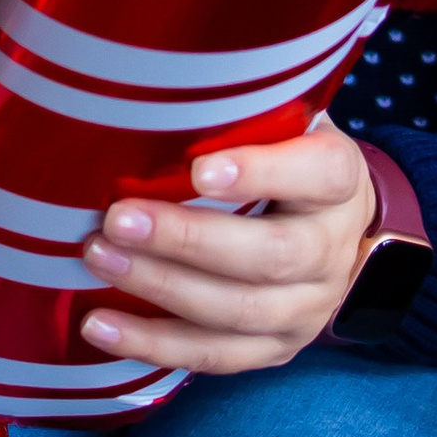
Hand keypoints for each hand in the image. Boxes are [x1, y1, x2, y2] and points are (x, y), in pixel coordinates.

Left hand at [77, 125, 379, 376]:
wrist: (335, 232)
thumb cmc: (284, 159)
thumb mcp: (285, 124)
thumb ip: (245, 111)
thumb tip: (157, 79)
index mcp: (338, 182)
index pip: (317, 175)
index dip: (261, 173)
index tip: (199, 169)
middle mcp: (331, 250)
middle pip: (270, 256)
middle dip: (187, 240)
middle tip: (116, 218)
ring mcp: (308, 309)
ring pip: (239, 312)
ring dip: (161, 288)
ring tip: (98, 258)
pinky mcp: (276, 349)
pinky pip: (215, 356)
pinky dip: (152, 345)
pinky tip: (97, 325)